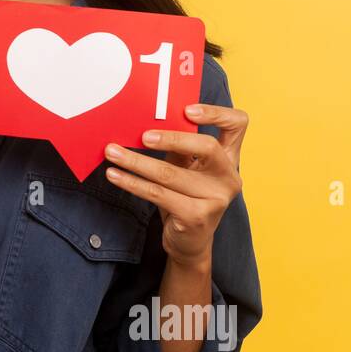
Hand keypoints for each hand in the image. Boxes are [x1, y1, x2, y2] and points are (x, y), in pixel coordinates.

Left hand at [102, 101, 248, 268]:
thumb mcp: (185, 168)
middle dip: (172, 138)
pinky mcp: (197, 216)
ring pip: (171, 173)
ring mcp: (216, 198)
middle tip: (143, 136)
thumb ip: (178, 146)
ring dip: (136, 162)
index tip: (187, 109)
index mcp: (229, 158)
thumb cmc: (184, 197)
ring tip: (112, 153)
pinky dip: (132, 183)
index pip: (237, 124)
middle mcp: (228, 177)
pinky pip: (158, 194)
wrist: (189, 242)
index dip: (216, 113)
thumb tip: (147, 122)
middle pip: (207, 146)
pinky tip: (115, 175)